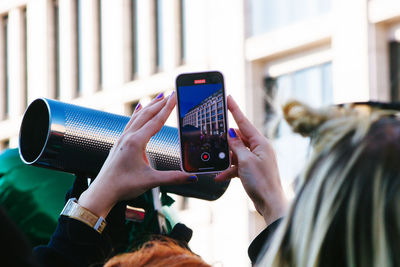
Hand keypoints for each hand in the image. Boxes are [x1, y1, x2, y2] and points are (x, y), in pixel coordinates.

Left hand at [78, 93, 196, 217]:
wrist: (103, 191)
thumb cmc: (124, 185)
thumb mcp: (151, 181)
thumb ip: (173, 178)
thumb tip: (192, 178)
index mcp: (136, 142)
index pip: (156, 121)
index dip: (168, 108)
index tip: (174, 96)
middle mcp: (129, 137)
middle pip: (147, 115)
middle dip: (160, 103)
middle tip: (171, 94)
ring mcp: (123, 138)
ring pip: (138, 117)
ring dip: (150, 106)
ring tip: (160, 97)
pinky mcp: (120, 142)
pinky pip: (130, 122)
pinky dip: (138, 113)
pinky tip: (140, 108)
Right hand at [215, 95, 287, 224]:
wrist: (270, 203)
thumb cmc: (261, 182)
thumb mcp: (245, 161)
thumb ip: (236, 146)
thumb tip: (231, 133)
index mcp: (261, 142)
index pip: (244, 122)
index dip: (235, 109)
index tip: (228, 97)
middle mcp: (259, 148)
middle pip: (239, 137)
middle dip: (226, 138)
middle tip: (214, 133)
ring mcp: (256, 159)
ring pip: (236, 152)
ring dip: (226, 158)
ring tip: (216, 160)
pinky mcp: (252, 169)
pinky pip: (238, 165)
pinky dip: (229, 169)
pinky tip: (219, 176)